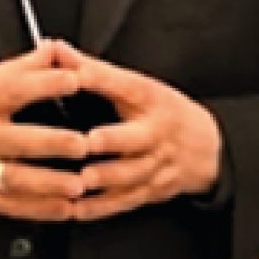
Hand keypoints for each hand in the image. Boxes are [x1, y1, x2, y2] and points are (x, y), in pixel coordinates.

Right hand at [0, 42, 89, 221]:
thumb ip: (19, 68)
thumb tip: (55, 49)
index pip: (16, 89)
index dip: (48, 83)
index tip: (76, 79)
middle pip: (21, 140)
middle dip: (55, 144)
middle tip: (85, 144)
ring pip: (19, 179)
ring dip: (52, 184)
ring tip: (79, 184)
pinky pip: (12, 206)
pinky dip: (40, 210)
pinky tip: (64, 208)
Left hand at [55, 43, 222, 221]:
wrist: (204, 147)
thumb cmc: (161, 111)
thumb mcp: (135, 84)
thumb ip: (92, 69)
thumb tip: (54, 49)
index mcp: (148, 99)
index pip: (125, 85)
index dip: (100, 79)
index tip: (76, 76)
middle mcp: (154, 133)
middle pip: (136, 137)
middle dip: (113, 141)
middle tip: (89, 143)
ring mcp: (155, 164)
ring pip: (132, 174)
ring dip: (106, 179)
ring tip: (81, 181)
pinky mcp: (151, 190)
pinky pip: (125, 201)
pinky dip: (101, 208)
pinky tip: (78, 209)